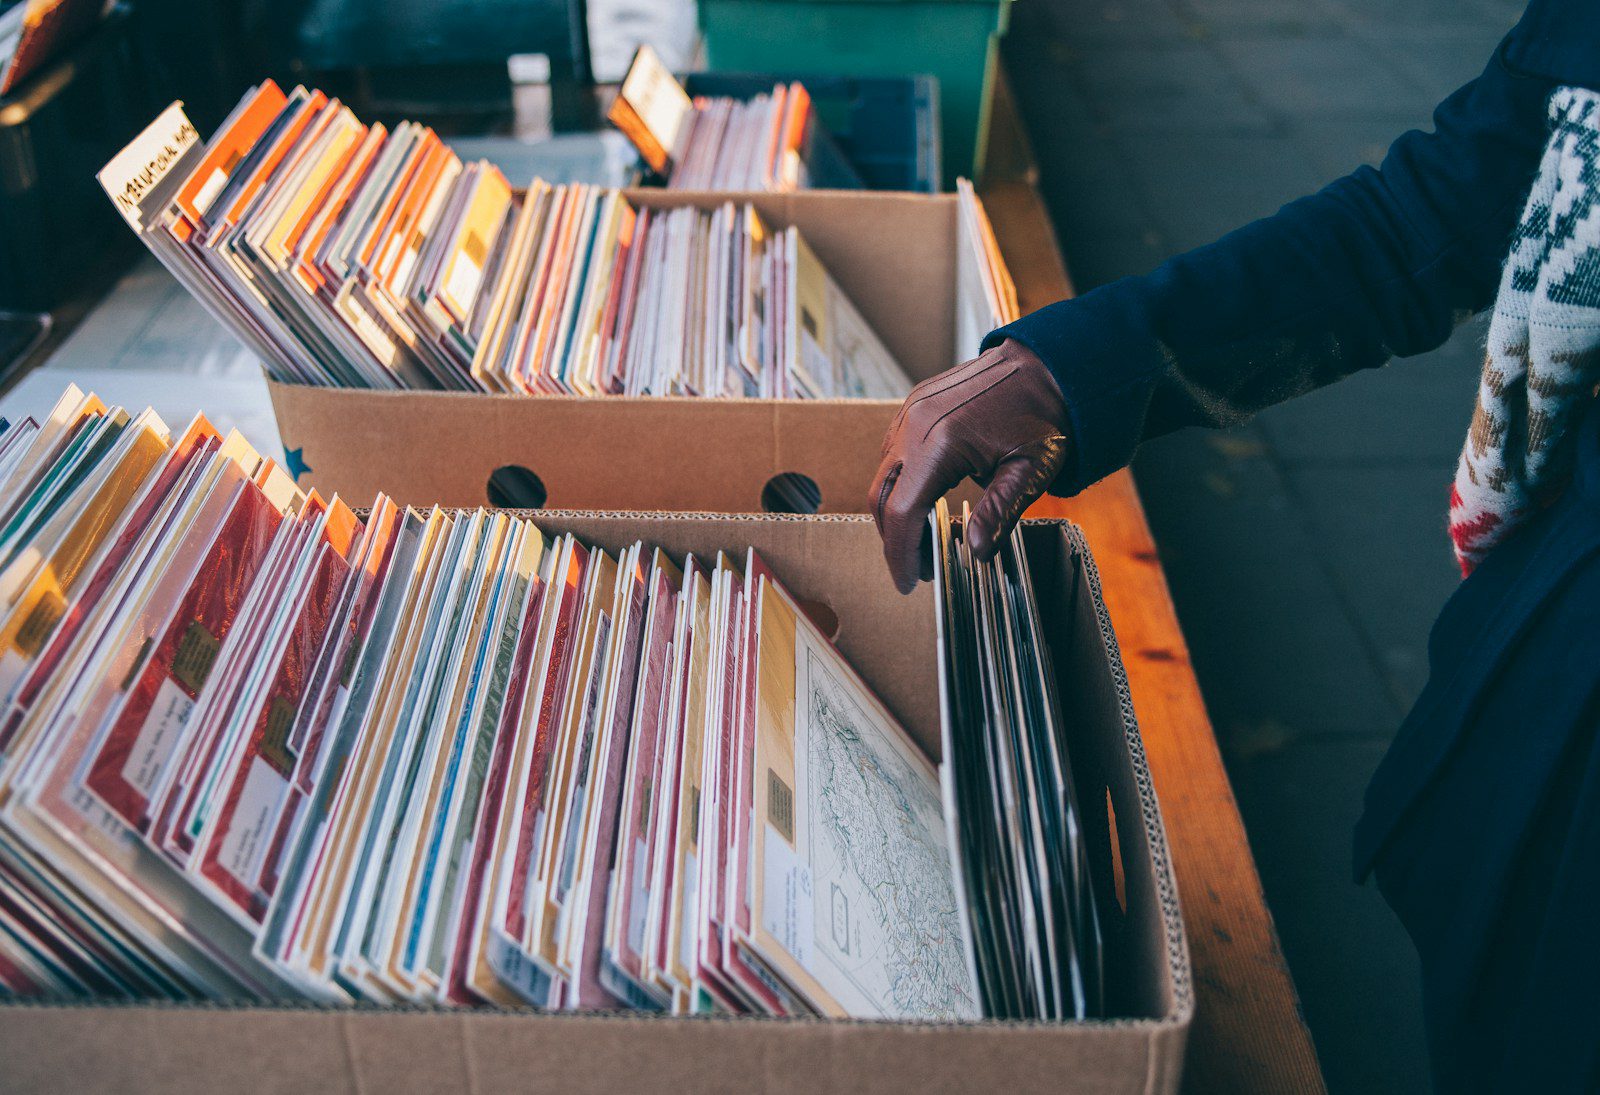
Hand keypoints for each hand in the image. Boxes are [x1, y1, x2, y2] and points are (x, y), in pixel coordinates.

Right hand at [870, 339, 1072, 593]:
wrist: (1045, 364)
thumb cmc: (1043, 416)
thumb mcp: (1030, 470)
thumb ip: (999, 511)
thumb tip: (975, 552)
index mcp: (941, 441)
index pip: (902, 511)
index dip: (900, 553)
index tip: (908, 583)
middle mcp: (915, 424)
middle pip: (881, 496)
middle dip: (894, 539)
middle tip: (918, 568)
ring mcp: (910, 411)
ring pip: (883, 474)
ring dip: (895, 511)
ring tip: (924, 539)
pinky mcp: (914, 404)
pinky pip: (892, 451)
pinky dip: (901, 483)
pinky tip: (925, 500)